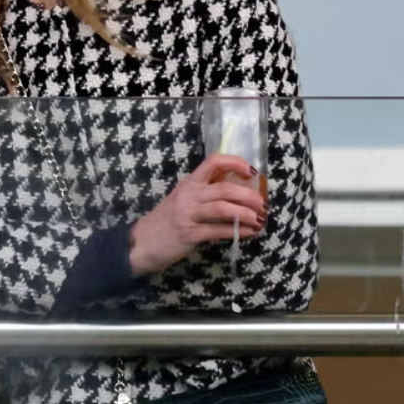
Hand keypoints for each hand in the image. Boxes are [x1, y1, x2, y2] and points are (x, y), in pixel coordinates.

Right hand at [128, 154, 265, 276]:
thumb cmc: (167, 220)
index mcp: (189, 183)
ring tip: (259, 219)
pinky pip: (218, 231)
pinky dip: (238, 232)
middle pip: (224, 188)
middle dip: (248, 196)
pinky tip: (249, 233)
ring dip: (246, 214)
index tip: (251, 172)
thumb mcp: (183, 200)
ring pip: (223, 209)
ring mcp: (187, 214)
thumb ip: (205, 193)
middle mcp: (188, 195)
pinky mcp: (189, 234)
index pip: (213, 162)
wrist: (142, 242)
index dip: (235, 163)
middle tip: (262, 203)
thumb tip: (239, 191)